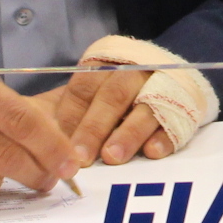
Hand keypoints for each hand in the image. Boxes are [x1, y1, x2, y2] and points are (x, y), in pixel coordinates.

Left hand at [35, 63, 178, 165]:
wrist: (173, 75)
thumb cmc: (121, 90)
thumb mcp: (95, 88)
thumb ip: (70, 108)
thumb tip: (38, 134)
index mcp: (106, 64)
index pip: (84, 87)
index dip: (70, 115)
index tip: (57, 143)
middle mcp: (134, 71)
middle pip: (112, 97)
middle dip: (94, 128)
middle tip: (81, 157)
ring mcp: (162, 87)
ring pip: (144, 107)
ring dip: (128, 133)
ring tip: (113, 157)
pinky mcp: (185, 105)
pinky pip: (175, 120)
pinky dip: (163, 137)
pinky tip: (152, 152)